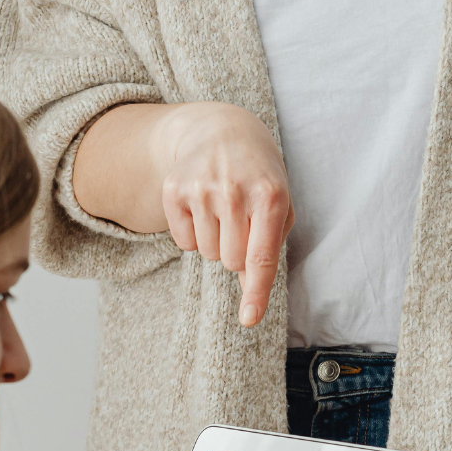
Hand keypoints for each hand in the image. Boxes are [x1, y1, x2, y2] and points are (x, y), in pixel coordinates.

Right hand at [154, 103, 294, 327]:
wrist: (224, 131)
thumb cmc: (260, 180)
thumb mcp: (278, 208)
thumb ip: (268, 249)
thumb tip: (248, 290)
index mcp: (269, 197)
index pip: (260, 257)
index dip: (255, 292)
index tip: (249, 319)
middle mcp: (234, 190)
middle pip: (231, 261)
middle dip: (237, 254)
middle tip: (240, 224)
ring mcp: (201, 187)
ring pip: (207, 253)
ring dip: (216, 243)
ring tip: (222, 212)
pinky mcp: (174, 188)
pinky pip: (183, 242)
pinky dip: (193, 235)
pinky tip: (202, 209)